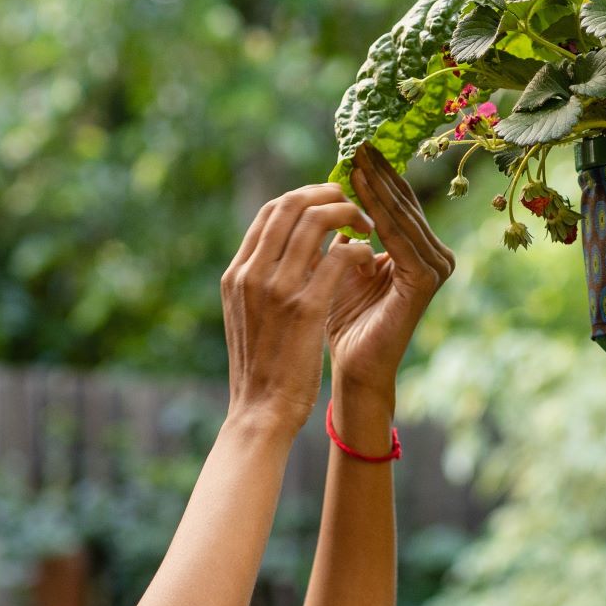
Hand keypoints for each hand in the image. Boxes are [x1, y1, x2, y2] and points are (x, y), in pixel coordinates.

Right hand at [220, 183, 374, 431]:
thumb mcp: (251, 316)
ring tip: (366, 225)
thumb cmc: (262, 368)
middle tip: (354, 201)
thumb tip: (297, 250)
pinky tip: (368, 260)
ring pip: (316, 221)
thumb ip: (265, 281)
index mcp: (237, 273)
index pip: (269, 212)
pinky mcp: (305, 307)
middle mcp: (252, 273)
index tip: (328, 200)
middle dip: (327, 193)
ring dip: (347, 215)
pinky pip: (339, 257)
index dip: (304, 196)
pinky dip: (358, 249)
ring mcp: (277, 288)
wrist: (260, 412)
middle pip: (290, 204)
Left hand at [322, 146, 456, 407]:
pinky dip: (378, 215)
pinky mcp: (425, 281)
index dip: (376, 176)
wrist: (354, 367)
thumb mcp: (343, 264)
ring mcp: (435, 268)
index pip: (397, 204)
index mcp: (420, 250)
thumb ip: (345, 232)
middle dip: (379, 174)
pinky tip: (360, 193)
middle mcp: (435, 256)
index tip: (354, 147)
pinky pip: (399, 238)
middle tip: (359, 143)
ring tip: (358, 161)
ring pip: (401, 217)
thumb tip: (329, 193)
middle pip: (403, 205)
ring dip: (377, 187)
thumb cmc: (343, 320)